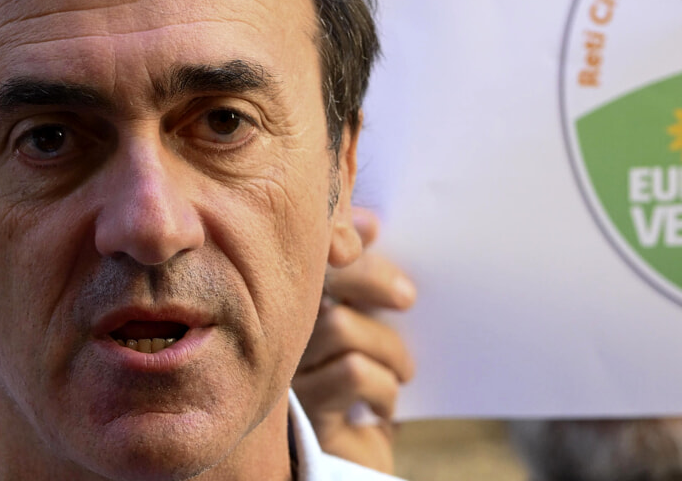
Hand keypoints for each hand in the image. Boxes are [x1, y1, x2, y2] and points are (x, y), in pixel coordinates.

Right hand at [294, 208, 415, 472]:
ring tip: (403, 374)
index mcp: (288, 310)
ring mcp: (282, 377)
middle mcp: (274, 339)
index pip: (306, 256)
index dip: (340, 235)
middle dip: (372, 278)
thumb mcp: (375, 333)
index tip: (374, 231)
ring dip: (389, 350)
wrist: (360, 467)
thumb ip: (366, 281)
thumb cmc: (367, 394)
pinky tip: (382, 411)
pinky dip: (384, 387)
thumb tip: (368, 224)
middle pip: (318, 281)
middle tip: (407, 298)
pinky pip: (352, 372)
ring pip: (340, 326)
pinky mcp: (302, 415)